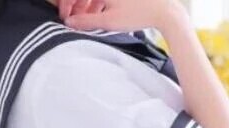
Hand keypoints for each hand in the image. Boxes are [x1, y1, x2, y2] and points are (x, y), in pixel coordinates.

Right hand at [63, 0, 187, 32]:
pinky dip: (96, 3)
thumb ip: (85, 22)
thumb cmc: (138, 14)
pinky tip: (97, 16)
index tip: (64, 17)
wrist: (164, 11)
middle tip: (71, 20)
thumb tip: (69, 22)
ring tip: (85, 21)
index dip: (66, 4)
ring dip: (85, 5)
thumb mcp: (108, 21)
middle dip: (75, 5)